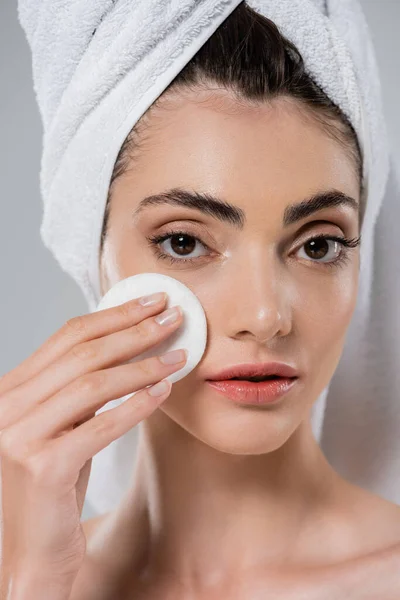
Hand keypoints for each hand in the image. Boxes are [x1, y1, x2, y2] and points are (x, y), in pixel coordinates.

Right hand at [0, 292, 185, 592]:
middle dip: (134, 330)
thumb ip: (82, 389)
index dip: (114, 314)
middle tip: (173, 317)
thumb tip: (132, 344)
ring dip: (142, 366)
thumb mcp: (63, 426)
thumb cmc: (54, 487)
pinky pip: (100, 425)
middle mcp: (7, 407)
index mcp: (12, 390)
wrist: (32, 554)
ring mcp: (18, 437)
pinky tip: (162, 391)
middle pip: (82, 353)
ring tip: (178, 356)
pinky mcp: (41, 468)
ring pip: (92, 384)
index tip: (151, 301)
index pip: (67, 336)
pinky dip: (136, 405)